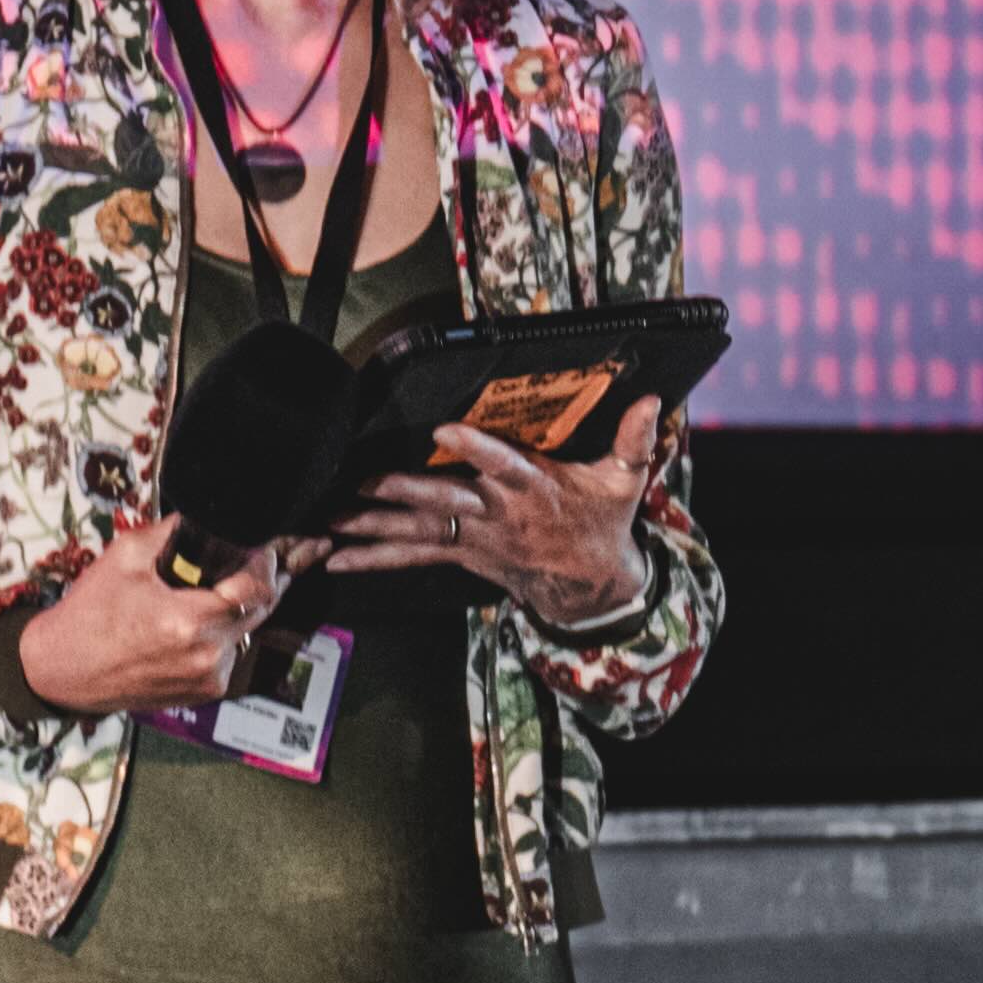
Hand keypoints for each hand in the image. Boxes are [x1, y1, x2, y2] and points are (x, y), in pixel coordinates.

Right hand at [12, 504, 297, 715]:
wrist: (62, 667)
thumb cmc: (89, 613)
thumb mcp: (124, 557)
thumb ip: (172, 533)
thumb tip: (205, 519)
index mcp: (189, 621)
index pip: (257, 589)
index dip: (264, 564)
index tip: (257, 549)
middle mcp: (206, 656)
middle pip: (260, 612)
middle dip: (254, 583)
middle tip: (237, 564)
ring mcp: (207, 679)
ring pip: (244, 634)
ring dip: (233, 612)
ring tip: (200, 598)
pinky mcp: (202, 693)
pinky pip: (227, 656)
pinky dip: (218, 637)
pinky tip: (188, 627)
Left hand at [325, 397, 662, 627]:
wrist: (589, 583)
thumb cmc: (602, 519)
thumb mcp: (625, 480)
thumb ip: (634, 440)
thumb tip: (653, 400)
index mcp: (533, 488)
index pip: (502, 464)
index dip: (474, 449)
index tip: (444, 431)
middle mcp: (497, 514)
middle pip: (445, 501)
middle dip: (403, 492)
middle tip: (362, 483)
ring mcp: (474, 537)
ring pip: (419, 532)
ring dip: (372, 528)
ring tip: (329, 525)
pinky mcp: (458, 553)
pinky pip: (411, 557)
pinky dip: (372, 557)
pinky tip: (333, 559)